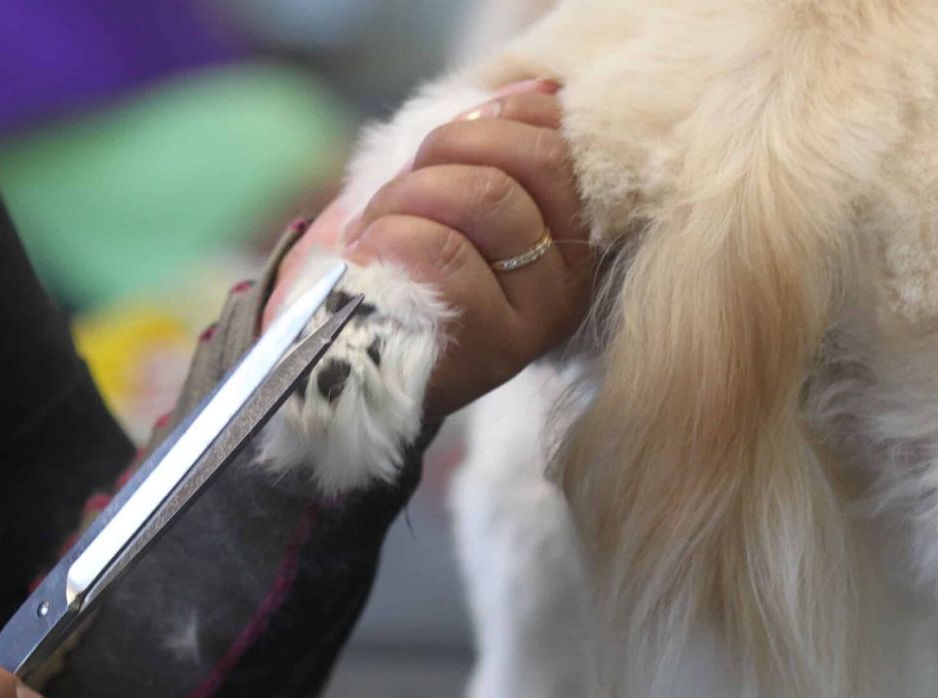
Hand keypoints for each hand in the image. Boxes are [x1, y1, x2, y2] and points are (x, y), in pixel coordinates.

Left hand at [263, 80, 592, 419]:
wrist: (364, 365)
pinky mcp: (496, 347)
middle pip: (531, 160)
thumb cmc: (408, 272)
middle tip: (403, 182)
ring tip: (377, 226)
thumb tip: (540, 91)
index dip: (491, 118)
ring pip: (485, 196)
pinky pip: (444, 251)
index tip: (438, 144)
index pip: (557, 142)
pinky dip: (392, 237)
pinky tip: (370, 257)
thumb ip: (494, 146)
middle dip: (448, 147)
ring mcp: (540, 316)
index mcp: (572, 236)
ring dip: (410, 194)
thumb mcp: (451, 198)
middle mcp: (573, 278)